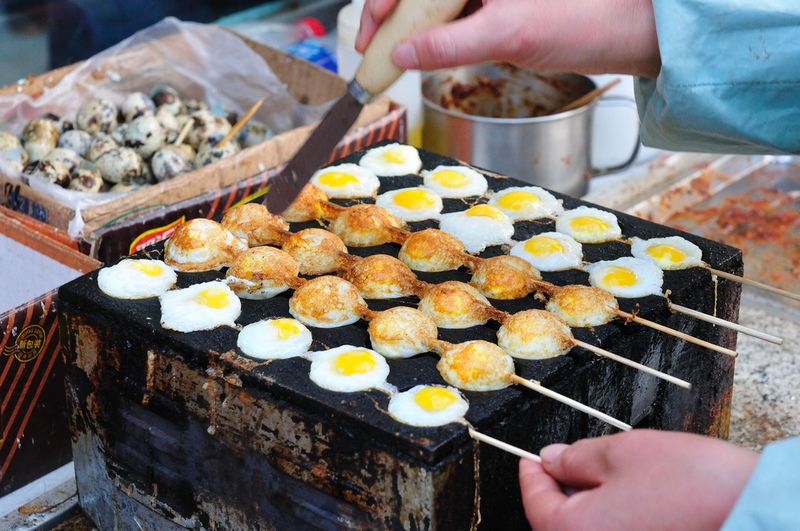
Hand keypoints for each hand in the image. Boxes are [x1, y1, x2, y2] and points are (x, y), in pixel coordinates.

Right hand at [355, 0, 661, 77]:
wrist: (629, 31)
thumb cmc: (584, 18)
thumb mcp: (508, 34)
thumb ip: (449, 45)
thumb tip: (403, 56)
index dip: (383, 3)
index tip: (370, 37)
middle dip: (392, 19)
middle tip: (375, 53)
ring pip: (434, 4)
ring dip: (411, 30)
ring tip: (394, 59)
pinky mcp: (497, 6)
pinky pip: (453, 17)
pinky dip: (435, 36)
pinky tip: (426, 54)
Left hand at [519, 429, 758, 530]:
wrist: (755, 512)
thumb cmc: (690, 483)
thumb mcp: (621, 453)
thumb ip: (576, 459)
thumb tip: (551, 460)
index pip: (536, 504)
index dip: (531, 475)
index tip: (529, 457)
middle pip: (559, 524)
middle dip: (559, 491)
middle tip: (564, 461)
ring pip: (588, 530)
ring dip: (586, 506)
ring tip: (599, 475)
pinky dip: (610, 520)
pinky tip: (624, 498)